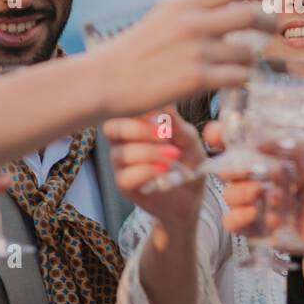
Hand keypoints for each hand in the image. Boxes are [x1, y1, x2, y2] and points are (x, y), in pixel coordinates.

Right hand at [89, 0, 276, 117]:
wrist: (106, 80)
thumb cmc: (133, 51)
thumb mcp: (161, 16)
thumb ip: (190, 8)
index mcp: (182, 4)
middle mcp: (193, 23)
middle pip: (250, 15)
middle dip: (269, 22)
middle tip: (275, 28)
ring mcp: (197, 51)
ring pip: (248, 51)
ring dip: (255, 58)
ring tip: (252, 62)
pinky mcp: (197, 79)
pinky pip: (238, 77)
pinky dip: (244, 79)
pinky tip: (241, 81)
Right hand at [103, 108, 205, 230]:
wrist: (191, 197)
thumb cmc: (188, 161)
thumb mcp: (189, 140)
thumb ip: (177, 125)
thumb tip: (166, 106)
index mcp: (135, 124)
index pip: (121, 110)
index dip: (136, 108)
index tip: (159, 114)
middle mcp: (123, 142)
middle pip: (111, 128)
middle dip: (138, 129)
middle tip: (164, 134)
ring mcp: (121, 164)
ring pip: (120, 153)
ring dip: (149, 152)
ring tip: (173, 156)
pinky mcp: (124, 185)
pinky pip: (125, 176)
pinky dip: (146, 171)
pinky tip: (164, 170)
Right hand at [220, 142, 303, 288]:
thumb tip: (291, 140)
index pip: (270, 147)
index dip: (248, 141)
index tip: (235, 137)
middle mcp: (291, 185)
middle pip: (248, 173)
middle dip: (239, 170)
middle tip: (249, 173)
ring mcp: (285, 211)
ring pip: (243, 199)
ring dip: (242, 195)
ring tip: (263, 198)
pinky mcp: (283, 238)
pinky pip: (252, 230)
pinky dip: (245, 223)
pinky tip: (257, 220)